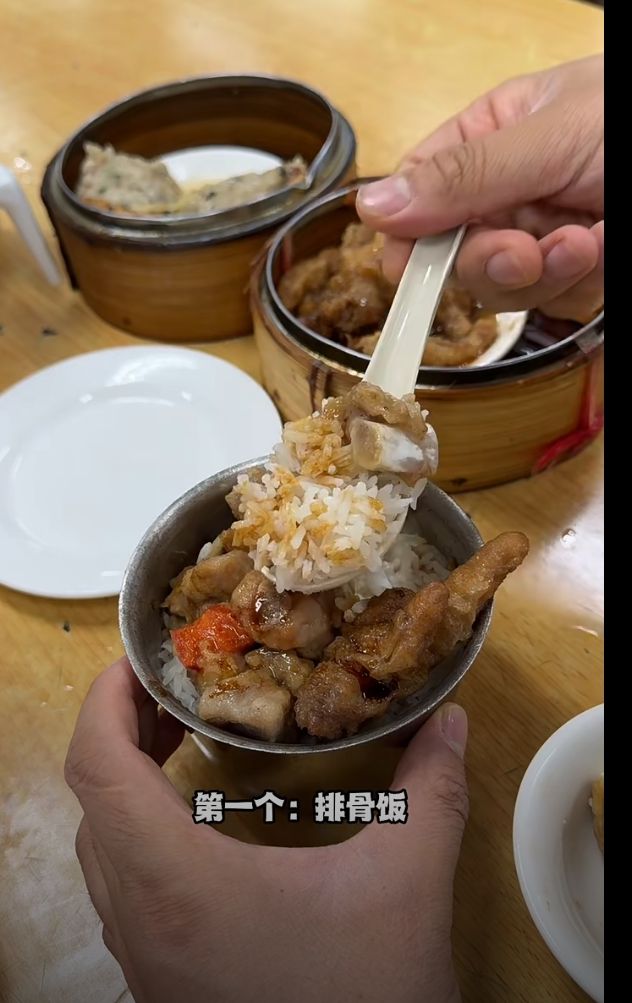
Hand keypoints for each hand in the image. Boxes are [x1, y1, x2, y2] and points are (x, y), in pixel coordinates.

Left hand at [65, 658, 468, 1002]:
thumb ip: (430, 791)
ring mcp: (140, 957)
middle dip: (121, 730)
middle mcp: (140, 918)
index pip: (98, 768)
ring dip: (124, 782)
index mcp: (179, 881)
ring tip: (180, 742)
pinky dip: (136, 831)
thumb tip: (448, 720)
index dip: (105, 700)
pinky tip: (193, 823)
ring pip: (99, 848)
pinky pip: (118, 887)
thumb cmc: (367, 994)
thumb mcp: (409, 883)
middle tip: (175, 691)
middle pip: (92, 800)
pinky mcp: (156, 982)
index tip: (141, 662)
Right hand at [357, 55, 602, 321]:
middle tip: (522, 250)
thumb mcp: (551, 135)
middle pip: (454, 255)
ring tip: (586, 240)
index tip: (409, 270)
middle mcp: (508, 192)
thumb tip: (372, 207)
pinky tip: (602, 249)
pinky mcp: (578, 275)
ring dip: (542, 272)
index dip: (408, 237)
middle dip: (488, 260)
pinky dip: (578, 282)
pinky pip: (552, 299)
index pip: (420, 194)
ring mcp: (542, 237)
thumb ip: (465, 177)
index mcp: (489, 138)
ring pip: (501, 288)